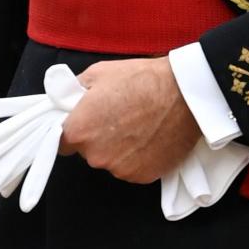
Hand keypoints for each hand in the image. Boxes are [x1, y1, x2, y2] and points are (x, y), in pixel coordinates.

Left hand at [58, 57, 199, 183]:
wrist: (187, 92)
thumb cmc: (143, 78)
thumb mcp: (101, 72)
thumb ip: (76, 91)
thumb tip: (67, 100)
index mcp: (79, 130)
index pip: (61, 142)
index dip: (76, 129)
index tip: (90, 120)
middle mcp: (95, 156)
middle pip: (89, 152)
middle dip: (100, 138)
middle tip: (122, 116)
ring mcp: (120, 169)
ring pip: (112, 161)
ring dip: (121, 148)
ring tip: (142, 125)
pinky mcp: (143, 176)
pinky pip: (134, 168)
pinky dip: (141, 156)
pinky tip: (153, 136)